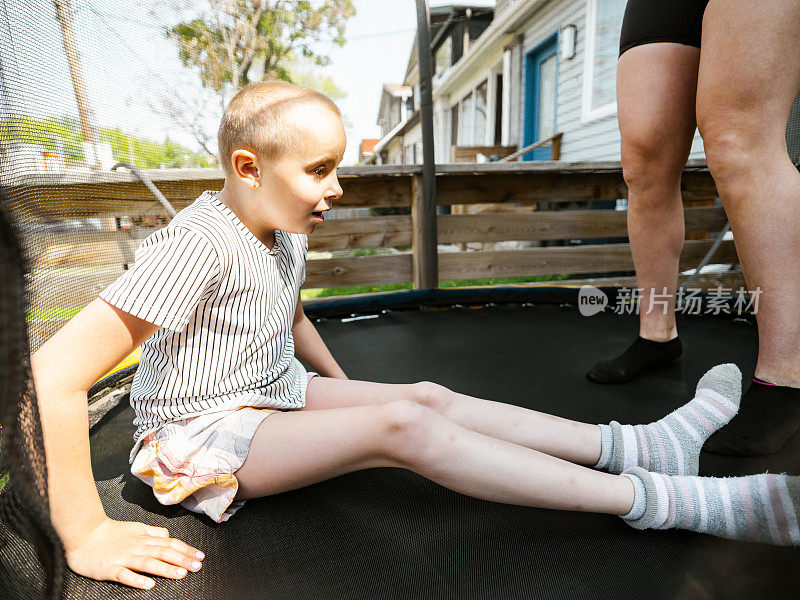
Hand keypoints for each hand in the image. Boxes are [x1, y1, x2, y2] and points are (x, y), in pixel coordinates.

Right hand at [65, 517, 203, 589]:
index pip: (169, 544)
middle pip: (163, 553)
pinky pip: (125, 575)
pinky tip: (148, 584)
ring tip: (180, 574)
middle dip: (182, 559)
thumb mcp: (136, 528)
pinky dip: (137, 579)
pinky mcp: (110, 569)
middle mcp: (137, 547)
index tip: (200, 556)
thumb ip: (153, 532)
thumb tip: (168, 536)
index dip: (186, 550)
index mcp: (144, 538)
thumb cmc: (110, 532)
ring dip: (165, 569)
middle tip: (197, 566)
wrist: (83, 534)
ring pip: (148, 563)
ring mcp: (124, 558)